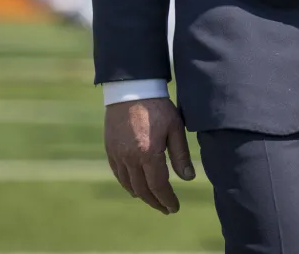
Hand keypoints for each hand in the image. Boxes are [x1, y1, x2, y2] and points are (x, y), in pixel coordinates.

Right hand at [104, 97, 194, 213]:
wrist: (131, 89)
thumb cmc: (157, 106)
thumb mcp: (175, 128)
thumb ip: (180, 155)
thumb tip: (188, 178)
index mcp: (148, 154)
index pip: (158, 186)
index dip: (167, 199)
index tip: (174, 208)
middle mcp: (130, 158)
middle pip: (142, 190)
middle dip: (155, 202)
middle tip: (166, 208)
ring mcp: (118, 155)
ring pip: (128, 185)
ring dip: (141, 196)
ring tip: (153, 199)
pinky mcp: (110, 149)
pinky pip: (118, 174)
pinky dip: (127, 185)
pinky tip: (135, 187)